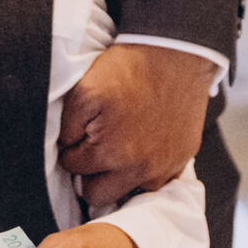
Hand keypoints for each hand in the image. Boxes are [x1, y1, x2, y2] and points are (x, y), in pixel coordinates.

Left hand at [59, 42, 212, 209]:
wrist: (175, 53)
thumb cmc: (129, 69)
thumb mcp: (83, 91)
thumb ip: (67, 128)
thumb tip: (65, 150)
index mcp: (111, 153)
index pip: (72, 168)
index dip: (72, 149)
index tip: (82, 133)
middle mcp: (140, 169)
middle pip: (98, 195)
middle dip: (91, 173)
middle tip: (96, 147)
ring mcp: (164, 168)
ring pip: (128, 192)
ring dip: (120, 176)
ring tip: (121, 147)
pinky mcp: (182, 160)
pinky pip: (157, 182)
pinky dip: (147, 170)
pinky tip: (144, 145)